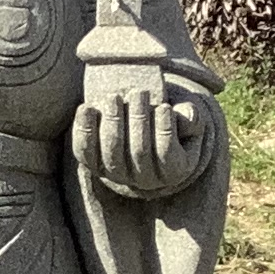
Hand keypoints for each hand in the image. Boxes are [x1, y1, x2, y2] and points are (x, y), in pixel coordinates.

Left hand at [74, 87, 204, 198]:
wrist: (143, 132)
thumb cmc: (170, 123)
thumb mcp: (187, 121)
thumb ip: (190, 118)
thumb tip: (188, 113)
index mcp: (173, 171)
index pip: (167, 155)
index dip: (165, 131)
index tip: (164, 107)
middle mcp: (143, 180)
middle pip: (139, 152)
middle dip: (139, 120)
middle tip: (139, 93)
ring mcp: (115, 174)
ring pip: (111, 152)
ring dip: (113, 122)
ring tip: (115, 97)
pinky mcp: (93, 164)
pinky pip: (85, 151)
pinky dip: (84, 130)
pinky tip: (87, 108)